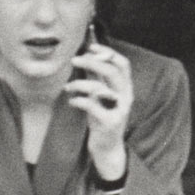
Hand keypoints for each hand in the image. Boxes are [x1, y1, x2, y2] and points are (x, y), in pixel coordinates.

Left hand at [67, 43, 132, 181]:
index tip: (91, 47)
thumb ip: (97, 77)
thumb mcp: (102, 96)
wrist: (108, 147)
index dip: (108, 52)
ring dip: (79, 84)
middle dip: (92, 62)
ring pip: (100, 88)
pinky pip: (92, 106)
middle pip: (112, 71)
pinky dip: (78, 100)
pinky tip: (71, 101)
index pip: (123, 64)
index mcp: (126, 88)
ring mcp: (119, 110)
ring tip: (68, 87)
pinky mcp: (110, 122)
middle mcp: (126, 97)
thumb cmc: (102, 117)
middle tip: (74, 60)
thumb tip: (87, 55)